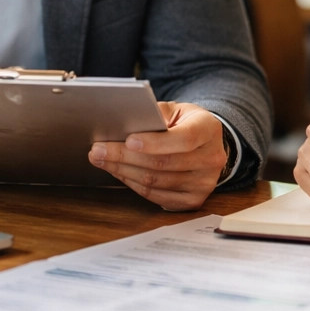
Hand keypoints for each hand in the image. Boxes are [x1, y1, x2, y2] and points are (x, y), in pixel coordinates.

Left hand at [88, 103, 226, 210]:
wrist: (205, 144)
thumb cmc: (185, 123)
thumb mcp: (176, 110)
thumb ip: (156, 114)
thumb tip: (126, 123)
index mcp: (209, 129)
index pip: (184, 138)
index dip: (155, 142)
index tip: (128, 140)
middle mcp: (212, 158)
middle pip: (164, 163)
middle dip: (125, 156)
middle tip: (98, 150)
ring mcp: (204, 183)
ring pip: (157, 181)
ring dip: (124, 171)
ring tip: (102, 160)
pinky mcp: (193, 200)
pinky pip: (156, 196)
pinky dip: (133, 184)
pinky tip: (119, 172)